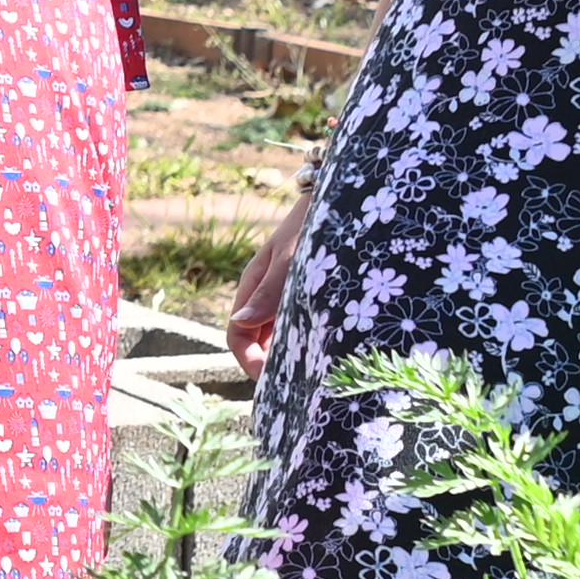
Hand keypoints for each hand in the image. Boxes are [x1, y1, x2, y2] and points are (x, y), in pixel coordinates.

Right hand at [224, 193, 311, 376]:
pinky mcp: (305, 291)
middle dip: (270, 363)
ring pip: (277, 333)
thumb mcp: (292, 259)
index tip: (272, 379)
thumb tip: (239, 323)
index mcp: (253, 285)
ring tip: (314, 368)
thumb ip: (268, 292)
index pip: (237, 335)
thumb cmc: (314, 224)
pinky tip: (326, 347)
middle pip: (256, 339)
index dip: (249, 361)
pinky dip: (304, 338)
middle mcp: (265, 293)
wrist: (342, 195)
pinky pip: (296, 322)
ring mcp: (285, 292)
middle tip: (298, 382)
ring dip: (288, 352)